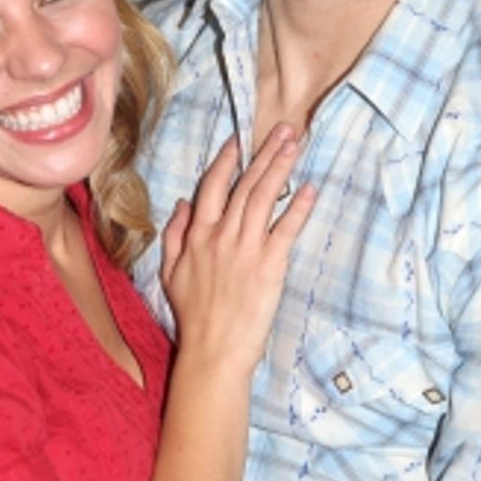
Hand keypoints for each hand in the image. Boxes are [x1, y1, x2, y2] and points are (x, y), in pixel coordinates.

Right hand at [160, 125, 313, 375]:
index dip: (227, 161)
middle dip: (265, 153)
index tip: (240, 140)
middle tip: (284, 129)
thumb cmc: (193, 316)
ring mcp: (246, 249)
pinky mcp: (269, 266)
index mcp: (197, 236)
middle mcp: (221, 236)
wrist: (213, 351)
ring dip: (281, 168)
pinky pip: (286, 229)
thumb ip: (174, 236)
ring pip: (264, 198)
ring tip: (295, 144)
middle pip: (244, 185)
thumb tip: (182, 205)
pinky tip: (310, 188)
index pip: (212, 187)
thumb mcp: (170, 274)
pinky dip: (298, 207)